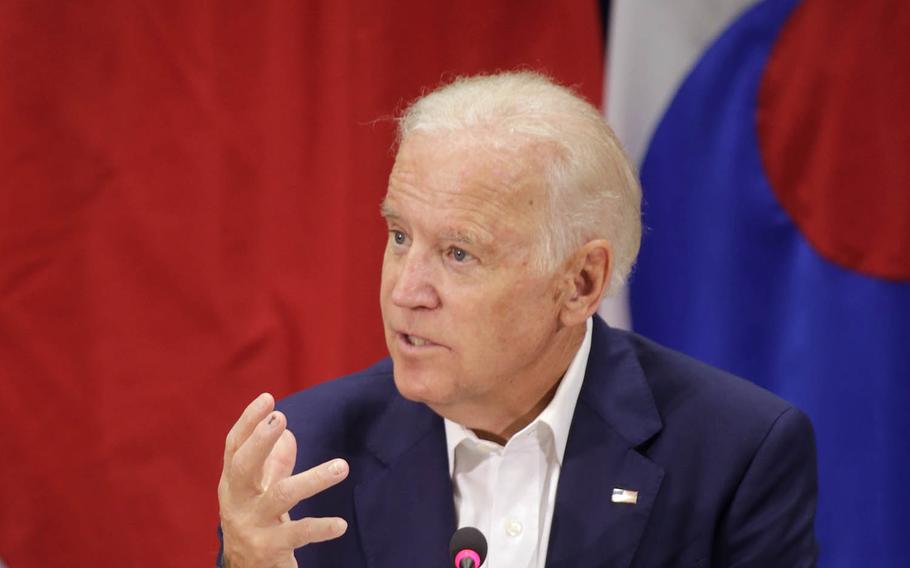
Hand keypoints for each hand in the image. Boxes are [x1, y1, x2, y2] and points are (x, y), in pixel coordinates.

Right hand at [218, 393, 349, 566]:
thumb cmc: (257, 521)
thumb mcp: (260, 491)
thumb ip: (273, 464)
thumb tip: (289, 433)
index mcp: (232, 483)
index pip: (234, 447)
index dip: (248, 421)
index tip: (268, 397)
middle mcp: (236, 502)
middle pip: (243, 467)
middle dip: (260, 441)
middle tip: (281, 418)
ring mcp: (252, 526)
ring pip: (281, 497)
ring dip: (313, 480)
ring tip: (342, 466)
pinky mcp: (270, 549)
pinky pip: (298, 534)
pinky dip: (321, 528)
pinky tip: (341, 524)